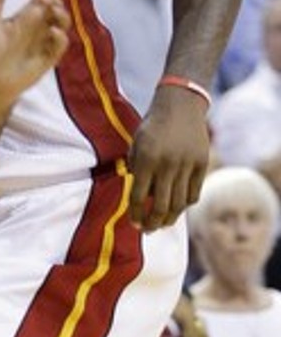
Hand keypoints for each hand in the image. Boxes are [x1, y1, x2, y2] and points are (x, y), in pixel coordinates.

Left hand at [0, 0, 70, 105]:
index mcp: (28, 14)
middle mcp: (41, 24)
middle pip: (56, 5)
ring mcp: (47, 39)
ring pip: (64, 21)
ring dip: (60, 13)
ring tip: (50, 10)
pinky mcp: (51, 56)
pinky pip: (61, 43)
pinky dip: (59, 35)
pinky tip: (52, 30)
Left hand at [128, 87, 209, 229]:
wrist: (180, 105)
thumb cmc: (152, 126)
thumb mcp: (136, 145)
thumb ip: (136, 170)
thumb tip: (139, 198)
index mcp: (146, 160)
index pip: (138, 197)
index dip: (135, 214)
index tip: (133, 224)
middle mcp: (167, 165)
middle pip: (160, 206)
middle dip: (152, 223)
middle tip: (147, 230)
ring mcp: (187, 165)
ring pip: (179, 203)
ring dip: (169, 218)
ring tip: (161, 224)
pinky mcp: (202, 164)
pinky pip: (194, 193)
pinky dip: (184, 205)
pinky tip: (177, 209)